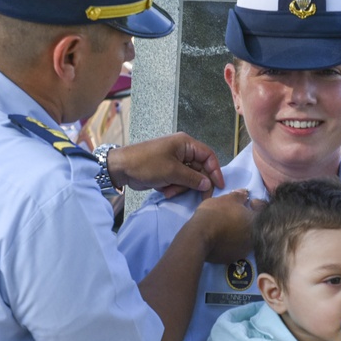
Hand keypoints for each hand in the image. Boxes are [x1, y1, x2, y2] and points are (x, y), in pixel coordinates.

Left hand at [108, 132, 224, 197]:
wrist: (121, 168)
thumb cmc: (146, 164)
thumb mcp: (172, 172)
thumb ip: (193, 178)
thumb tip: (208, 184)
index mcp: (185, 144)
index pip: (208, 156)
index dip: (215, 171)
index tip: (219, 186)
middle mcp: (182, 150)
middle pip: (200, 169)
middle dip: (195, 183)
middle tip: (199, 197)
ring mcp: (174, 161)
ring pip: (189, 177)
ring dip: (182, 187)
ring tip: (170, 191)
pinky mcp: (167, 171)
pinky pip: (179, 181)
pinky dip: (174, 187)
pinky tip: (164, 190)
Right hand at [186, 189, 262, 264]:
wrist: (200, 236)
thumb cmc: (215, 214)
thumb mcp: (227, 199)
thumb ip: (239, 196)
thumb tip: (245, 193)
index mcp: (256, 221)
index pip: (264, 211)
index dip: (258, 205)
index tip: (251, 203)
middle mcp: (255, 237)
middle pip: (256, 226)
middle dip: (249, 220)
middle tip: (239, 215)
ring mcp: (245, 249)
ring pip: (247, 238)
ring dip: (241, 232)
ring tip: (231, 226)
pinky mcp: (234, 258)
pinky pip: (236, 248)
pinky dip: (233, 242)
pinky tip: (225, 237)